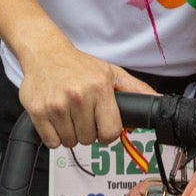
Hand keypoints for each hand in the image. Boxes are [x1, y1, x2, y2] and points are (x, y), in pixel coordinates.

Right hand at [17, 41, 157, 147]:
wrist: (45, 53)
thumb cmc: (79, 65)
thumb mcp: (111, 72)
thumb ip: (135, 89)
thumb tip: (158, 101)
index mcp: (99, 87)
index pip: (110, 132)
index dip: (108, 131)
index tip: (102, 123)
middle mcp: (78, 97)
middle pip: (89, 139)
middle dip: (88, 130)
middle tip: (82, 113)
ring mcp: (56, 105)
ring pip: (70, 142)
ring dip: (71, 133)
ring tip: (69, 113)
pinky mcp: (37, 112)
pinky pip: (52, 142)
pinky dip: (54, 135)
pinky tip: (56, 117)